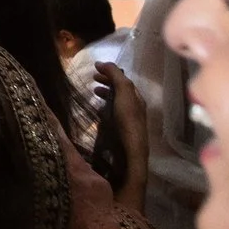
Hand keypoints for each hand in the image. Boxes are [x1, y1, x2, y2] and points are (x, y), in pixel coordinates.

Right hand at [96, 60, 149, 207]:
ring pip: (118, 105)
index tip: (94, 68)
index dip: (111, 73)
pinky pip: (113, 118)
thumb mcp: (124, 98)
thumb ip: (118, 80)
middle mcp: (135, 113)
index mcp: (137, 102)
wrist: (130, 165)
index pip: (125, 82)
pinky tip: (95, 114)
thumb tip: (106, 63)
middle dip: (109, 83)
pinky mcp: (121, 139)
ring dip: (106, 95)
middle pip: (123, 93)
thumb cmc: (127, 129)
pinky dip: (104, 109)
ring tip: (92, 94)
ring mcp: (129, 127)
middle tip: (91, 79)